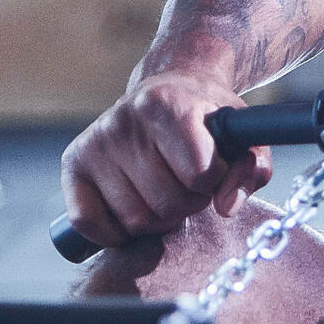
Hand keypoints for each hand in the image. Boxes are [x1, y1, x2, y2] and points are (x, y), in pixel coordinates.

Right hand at [59, 65, 269, 247]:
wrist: (169, 92)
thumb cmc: (208, 121)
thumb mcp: (241, 135)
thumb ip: (250, 169)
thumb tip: (227, 207)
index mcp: (166, 103)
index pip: (200, 172)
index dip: (215, 180)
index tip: (214, 166)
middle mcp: (123, 120)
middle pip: (167, 203)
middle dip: (188, 203)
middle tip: (188, 182)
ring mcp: (95, 143)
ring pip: (135, 221)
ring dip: (158, 218)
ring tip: (164, 189)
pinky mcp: (73, 163)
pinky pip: (89, 224)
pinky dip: (115, 231)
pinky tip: (133, 207)